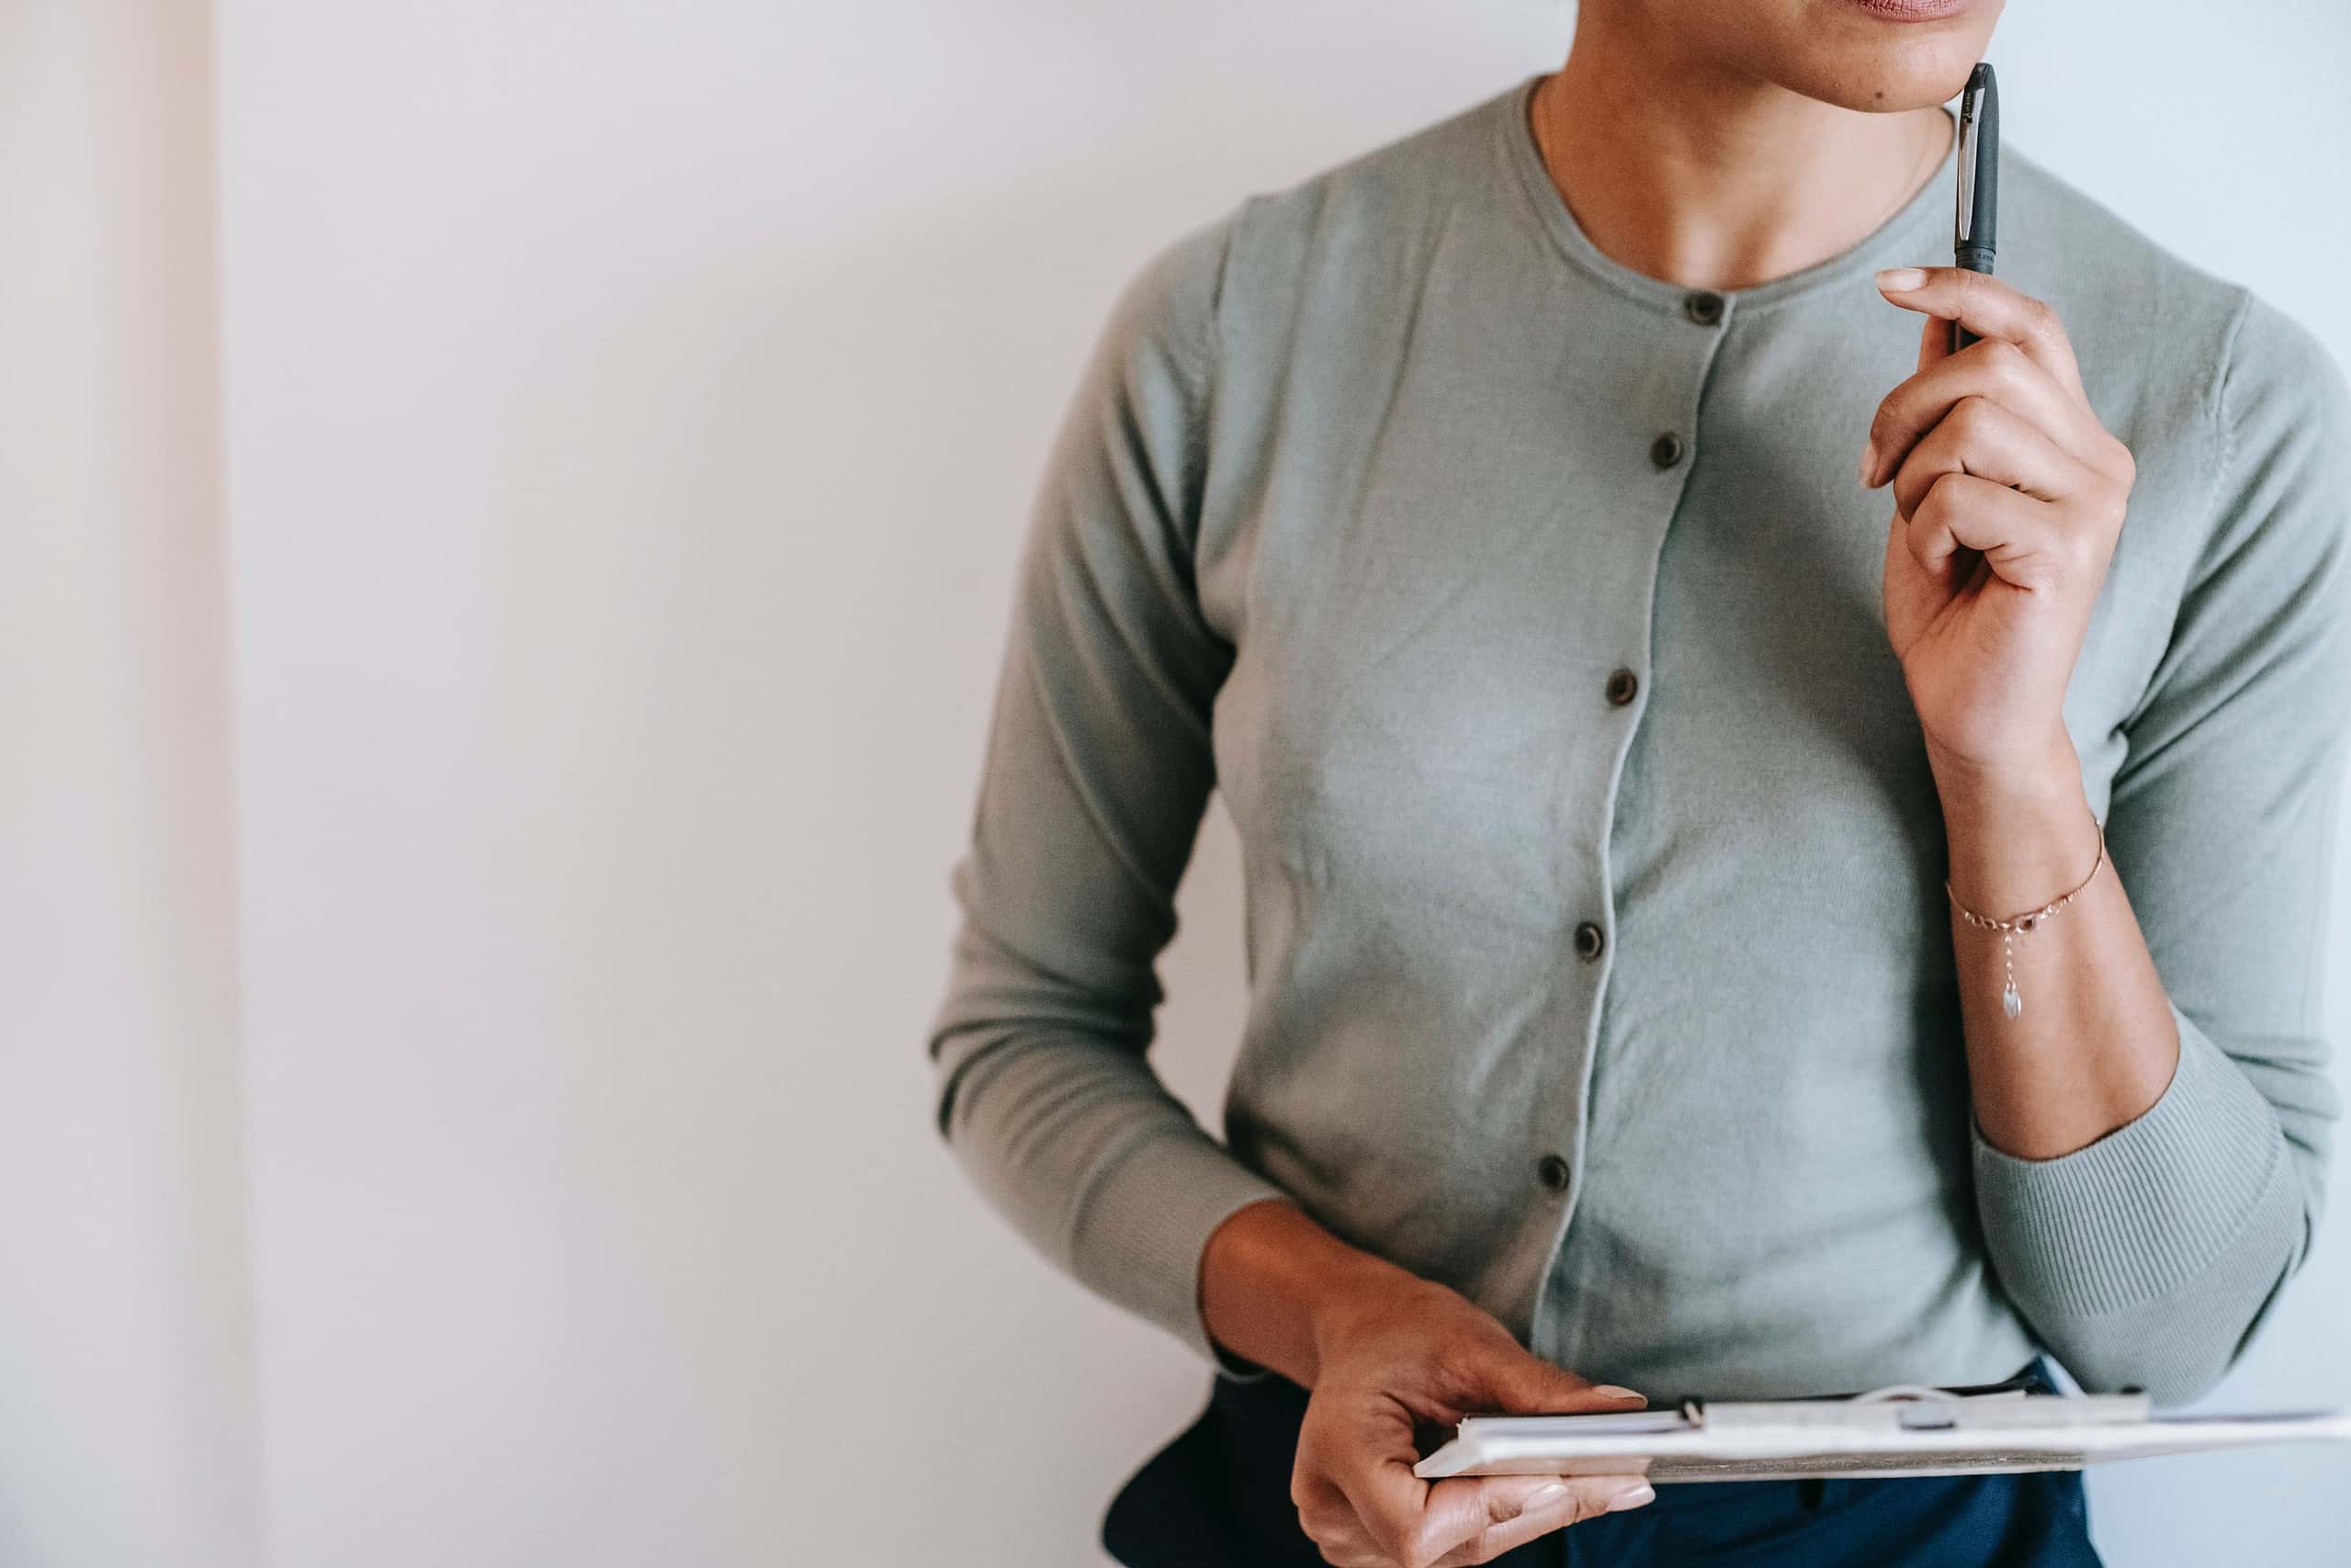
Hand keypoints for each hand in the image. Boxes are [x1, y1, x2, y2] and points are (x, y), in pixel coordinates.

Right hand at [1293, 1272, 1655, 1565]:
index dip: (1492, 1507)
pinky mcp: (1376, 1546)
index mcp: (1338, 1450)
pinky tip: (1541, 1482)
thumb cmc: (1400, 1330)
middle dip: (1536, 1507)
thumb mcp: (1469, 1342)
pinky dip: (1503, 1515)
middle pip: (1452, 1544)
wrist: (1360, 1334)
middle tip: (1623, 1477)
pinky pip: (1456, 1546)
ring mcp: (1349, 1537)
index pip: (1418, 1525)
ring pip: (1462, 1551)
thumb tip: (1620, 1414)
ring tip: (1591, 1476)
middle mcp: (1332, 1511)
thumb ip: (1540, 1390)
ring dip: (1526, 1514)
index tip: (1561, 1476)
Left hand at [1863, 266, 2136, 784]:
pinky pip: (1962, 495)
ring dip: (1913, 479)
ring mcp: (2094, 503)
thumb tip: (1932, 319)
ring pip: (1970, 425)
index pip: (2033, 327)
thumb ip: (1943, 410)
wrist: (1970, 710)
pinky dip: (1923, 530)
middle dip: (1902, 409)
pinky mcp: (2069, 548)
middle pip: (1989, 365)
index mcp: (2073, 436)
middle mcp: (2099, 459)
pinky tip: (1944, 568)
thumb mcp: (1930, 489)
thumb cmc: (1951, 604)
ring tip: (1924, 533)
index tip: (1889, 284)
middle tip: (1876, 473)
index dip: (1962, 291)